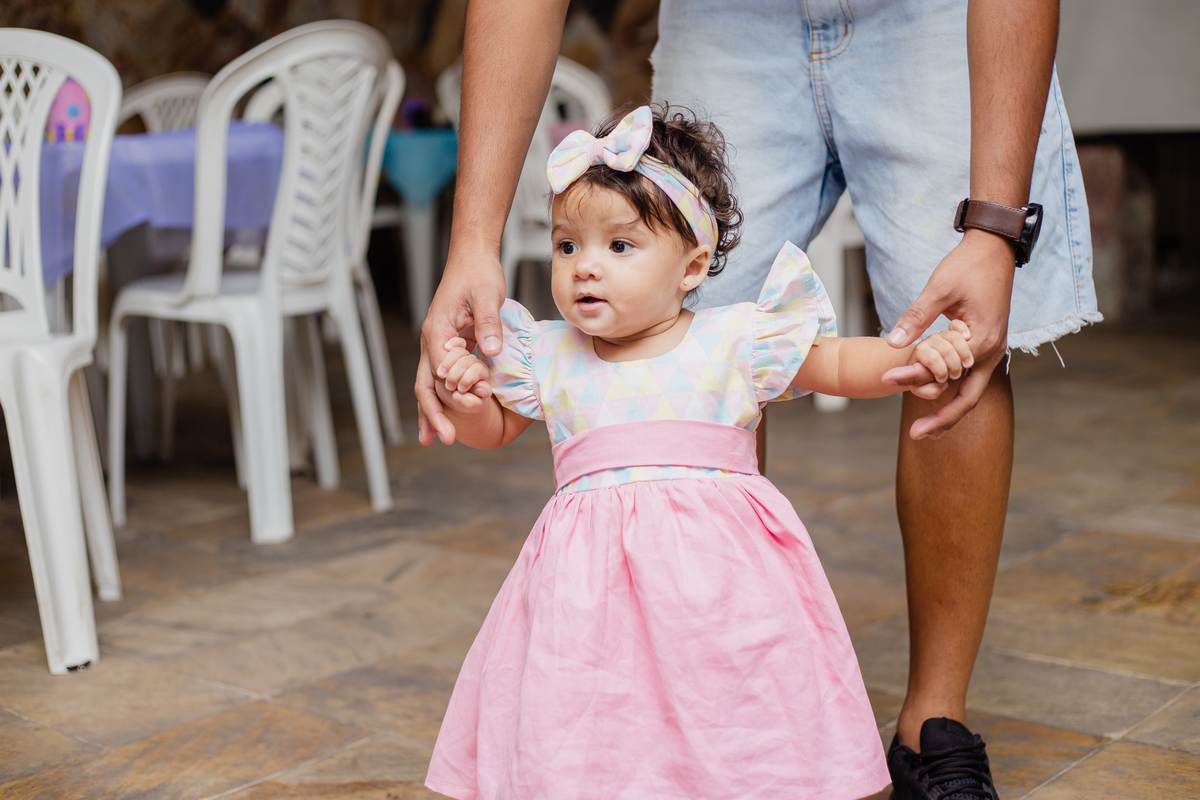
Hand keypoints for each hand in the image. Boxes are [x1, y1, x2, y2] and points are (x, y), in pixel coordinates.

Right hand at [416, 248, 506, 444]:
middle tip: (442, 440)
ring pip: (428, 383)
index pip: (437, 372)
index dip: (450, 395)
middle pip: (425, 384)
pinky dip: (441, 396)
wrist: (472, 257)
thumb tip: (491, 351)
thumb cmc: (478, 273)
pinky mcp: (447, 344)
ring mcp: (437, 343)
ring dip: (431, 410)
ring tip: (434, 438)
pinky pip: (440, 375)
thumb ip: (488, 324)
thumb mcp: (487, 296)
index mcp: (438, 331)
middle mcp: (432, 340)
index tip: (466, 412)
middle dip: (432, 413)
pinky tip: (445, 412)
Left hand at [886, 230, 1014, 437]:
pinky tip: (936, 398)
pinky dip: (954, 391)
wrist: (994, 249)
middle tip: (916, 437)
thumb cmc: (967, 265)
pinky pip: (970, 377)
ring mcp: (991, 350)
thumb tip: (893, 344)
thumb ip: (916, 318)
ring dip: (949, 409)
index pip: (944, 373)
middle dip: (943, 420)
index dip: (913, 379)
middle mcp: (990, 351)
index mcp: (980, 341)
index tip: (885, 380)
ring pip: (970, 391)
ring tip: (927, 430)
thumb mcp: (938, 289)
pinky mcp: (985, 344)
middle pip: (968, 399)